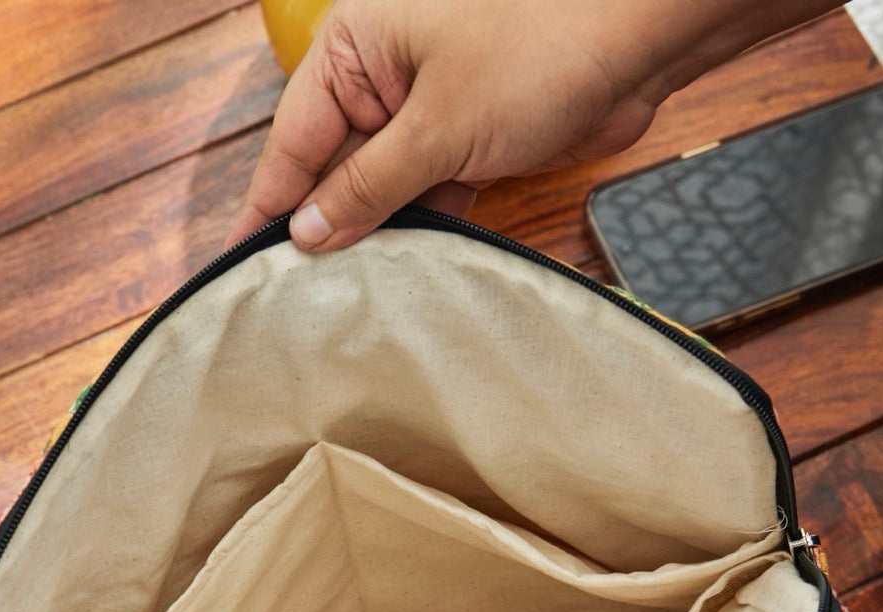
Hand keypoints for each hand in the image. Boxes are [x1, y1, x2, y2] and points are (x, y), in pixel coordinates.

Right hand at [228, 0, 838, 251]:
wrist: (639, 42)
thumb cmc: (538, 50)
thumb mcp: (437, 128)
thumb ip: (367, 186)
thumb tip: (307, 232)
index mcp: (355, 47)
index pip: (293, 138)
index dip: (270, 203)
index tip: (243, 260)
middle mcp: (382, 75)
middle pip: (332, 166)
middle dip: (321, 226)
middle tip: (295, 298)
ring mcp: (426, 108)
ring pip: (379, 185)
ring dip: (371, 234)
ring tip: (343, 296)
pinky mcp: (466, 139)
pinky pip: (423, 192)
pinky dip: (417, 228)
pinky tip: (401, 271)